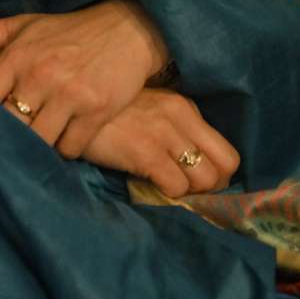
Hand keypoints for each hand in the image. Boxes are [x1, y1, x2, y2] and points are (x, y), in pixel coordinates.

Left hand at [0, 0, 169, 157]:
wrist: (128, 28)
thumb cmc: (68, 29)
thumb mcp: (23, 25)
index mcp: (17, 56)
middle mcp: (41, 75)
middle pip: (8, 126)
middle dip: (4, 139)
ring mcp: (70, 94)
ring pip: (38, 143)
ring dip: (36, 148)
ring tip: (33, 147)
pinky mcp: (97, 111)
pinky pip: (70, 148)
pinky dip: (66, 149)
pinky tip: (64, 139)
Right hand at [80, 87, 239, 197]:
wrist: (72, 103)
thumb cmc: (109, 112)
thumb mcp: (148, 109)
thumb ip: (173, 128)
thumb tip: (189, 164)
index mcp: (184, 107)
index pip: (226, 151)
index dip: (217, 174)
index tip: (199, 184)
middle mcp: (181, 117)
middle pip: (225, 167)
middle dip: (212, 189)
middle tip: (189, 193)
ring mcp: (164, 133)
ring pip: (205, 179)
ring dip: (190, 193)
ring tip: (169, 190)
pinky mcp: (145, 151)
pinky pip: (176, 186)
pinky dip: (169, 195)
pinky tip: (152, 187)